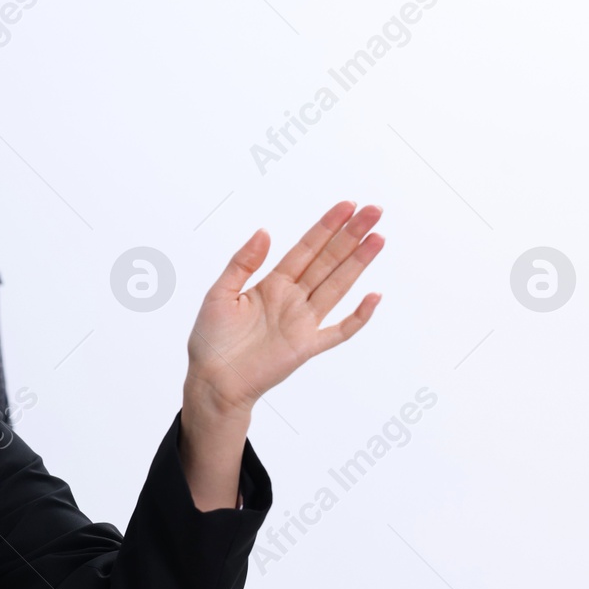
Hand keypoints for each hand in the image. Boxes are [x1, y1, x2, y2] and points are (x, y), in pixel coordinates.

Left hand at [185, 200, 384, 420]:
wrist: (212, 381)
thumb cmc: (211, 341)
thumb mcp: (219, 294)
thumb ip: (242, 263)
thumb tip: (264, 232)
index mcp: (272, 283)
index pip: (306, 248)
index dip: (326, 227)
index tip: (347, 206)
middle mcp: (292, 299)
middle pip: (328, 261)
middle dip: (350, 236)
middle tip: (374, 211)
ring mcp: (302, 322)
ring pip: (337, 286)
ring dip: (358, 263)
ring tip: (377, 239)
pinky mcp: (306, 347)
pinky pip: (338, 331)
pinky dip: (357, 317)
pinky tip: (373, 297)